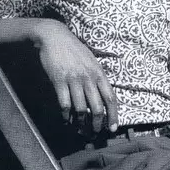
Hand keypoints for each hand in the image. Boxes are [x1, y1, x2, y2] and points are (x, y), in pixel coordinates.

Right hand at [32, 19, 118, 133]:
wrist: (55, 37)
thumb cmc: (75, 49)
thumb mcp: (92, 61)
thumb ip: (97, 76)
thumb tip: (104, 94)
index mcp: (99, 73)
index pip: (111, 98)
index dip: (113, 115)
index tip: (113, 127)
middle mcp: (89, 78)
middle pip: (98, 106)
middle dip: (98, 123)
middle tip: (95, 132)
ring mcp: (74, 79)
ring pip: (81, 108)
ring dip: (81, 122)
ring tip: (80, 129)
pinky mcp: (59, 81)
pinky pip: (65, 103)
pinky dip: (66, 114)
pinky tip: (66, 119)